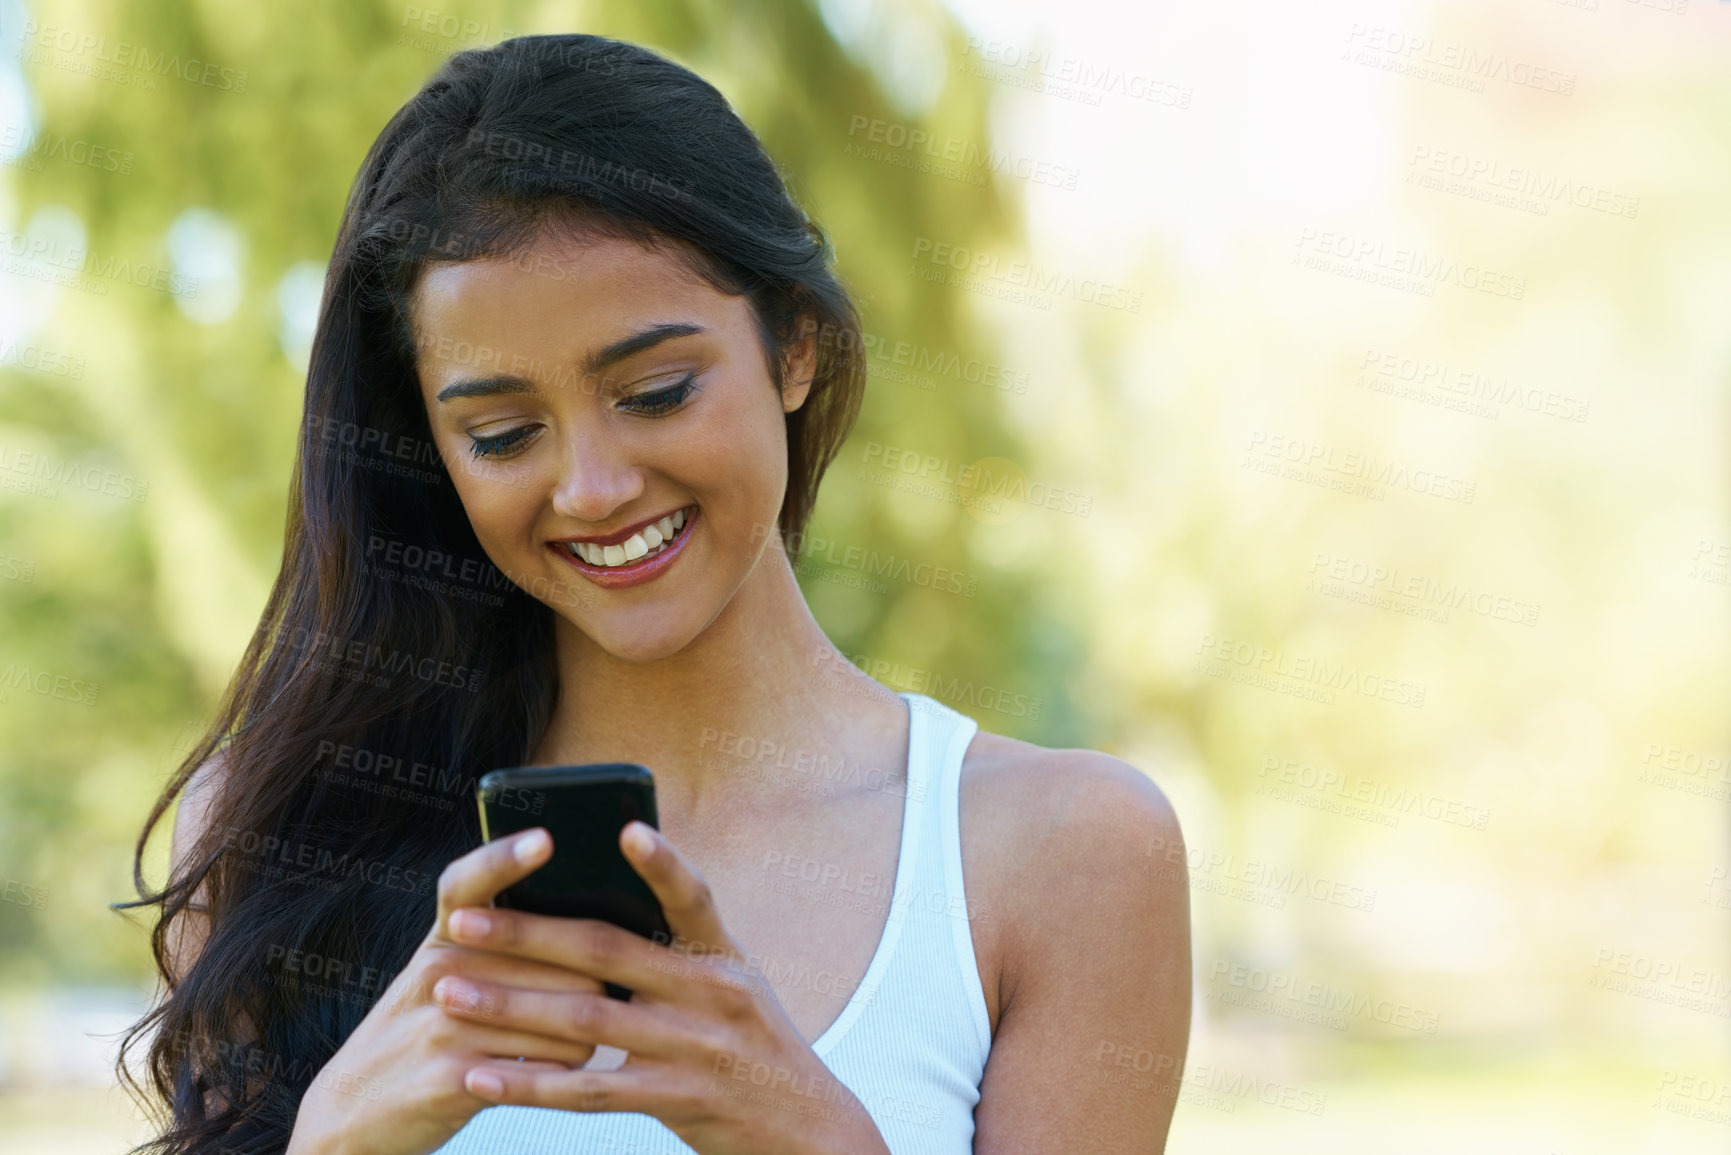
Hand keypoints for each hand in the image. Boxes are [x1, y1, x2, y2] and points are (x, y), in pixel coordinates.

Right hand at [284, 829, 606, 1154]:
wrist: (355, 1109)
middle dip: (594, 989)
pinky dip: (561, 1075)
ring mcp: (443, 1024)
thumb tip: (593, 919)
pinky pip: (546, 1068)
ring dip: (583, 1038)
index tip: (545, 838)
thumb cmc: (426, 1029)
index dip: (505, 859)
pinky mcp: (452, 1077)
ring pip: (565, 1018)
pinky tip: (549, 1075)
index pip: (470, 881)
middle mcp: (441, 970)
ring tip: (568, 1043)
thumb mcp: (444, 973)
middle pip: (563, 962)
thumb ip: (499, 941)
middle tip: (593, 1006)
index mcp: (445, 936)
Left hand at [432, 822, 891, 1154]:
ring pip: (585, 1021)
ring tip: (449, 991)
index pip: (694, 897)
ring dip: (509, 1004)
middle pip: (606, 953)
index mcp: (724, 957)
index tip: (624, 829)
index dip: (663, 862)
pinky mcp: (678, 1100)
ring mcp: (696, 1048)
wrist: (806, 1134)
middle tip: (462, 921)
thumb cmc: (754, 1050)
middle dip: (526, 933)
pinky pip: (590, 1090)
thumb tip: (600, 916)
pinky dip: (530, 1084)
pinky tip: (481, 1075)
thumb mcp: (734, 989)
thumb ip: (680, 954)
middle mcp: (713, 994)